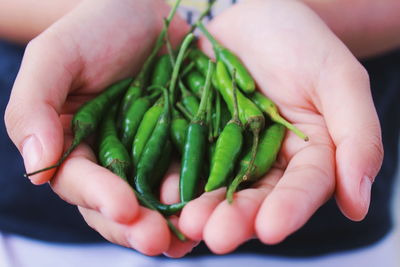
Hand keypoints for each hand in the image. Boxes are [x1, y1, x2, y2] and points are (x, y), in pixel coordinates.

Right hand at [5, 0, 194, 256]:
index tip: (122, 209)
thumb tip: (35, 164)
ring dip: (170, 224)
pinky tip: (210, 213)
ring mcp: (150, 158)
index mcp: (74, 144)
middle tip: (158, 241)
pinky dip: (199, 199)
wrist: (150, 13)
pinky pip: (192, 179)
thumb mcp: (58, 56)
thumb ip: (35, 106)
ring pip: (155, 202)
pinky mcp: (184, 149)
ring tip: (186, 240)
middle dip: (136, 226)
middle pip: (118, 205)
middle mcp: (111, 160)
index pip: (80, 182)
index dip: (99, 198)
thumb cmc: (99, 28)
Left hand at [178, 0, 382, 253]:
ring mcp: (226, 150)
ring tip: (186, 225)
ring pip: (217, 186)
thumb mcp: (337, 77)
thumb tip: (358, 204)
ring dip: (202, 209)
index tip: (271, 229)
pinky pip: (183, 161)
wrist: (246, 10)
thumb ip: (357, 136)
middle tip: (218, 237)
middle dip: (238, 217)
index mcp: (307, 152)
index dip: (289, 209)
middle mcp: (266, 159)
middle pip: (255, 195)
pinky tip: (162, 195)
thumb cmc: (296, 38)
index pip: (303, 187)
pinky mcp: (193, 136)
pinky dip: (174, 180)